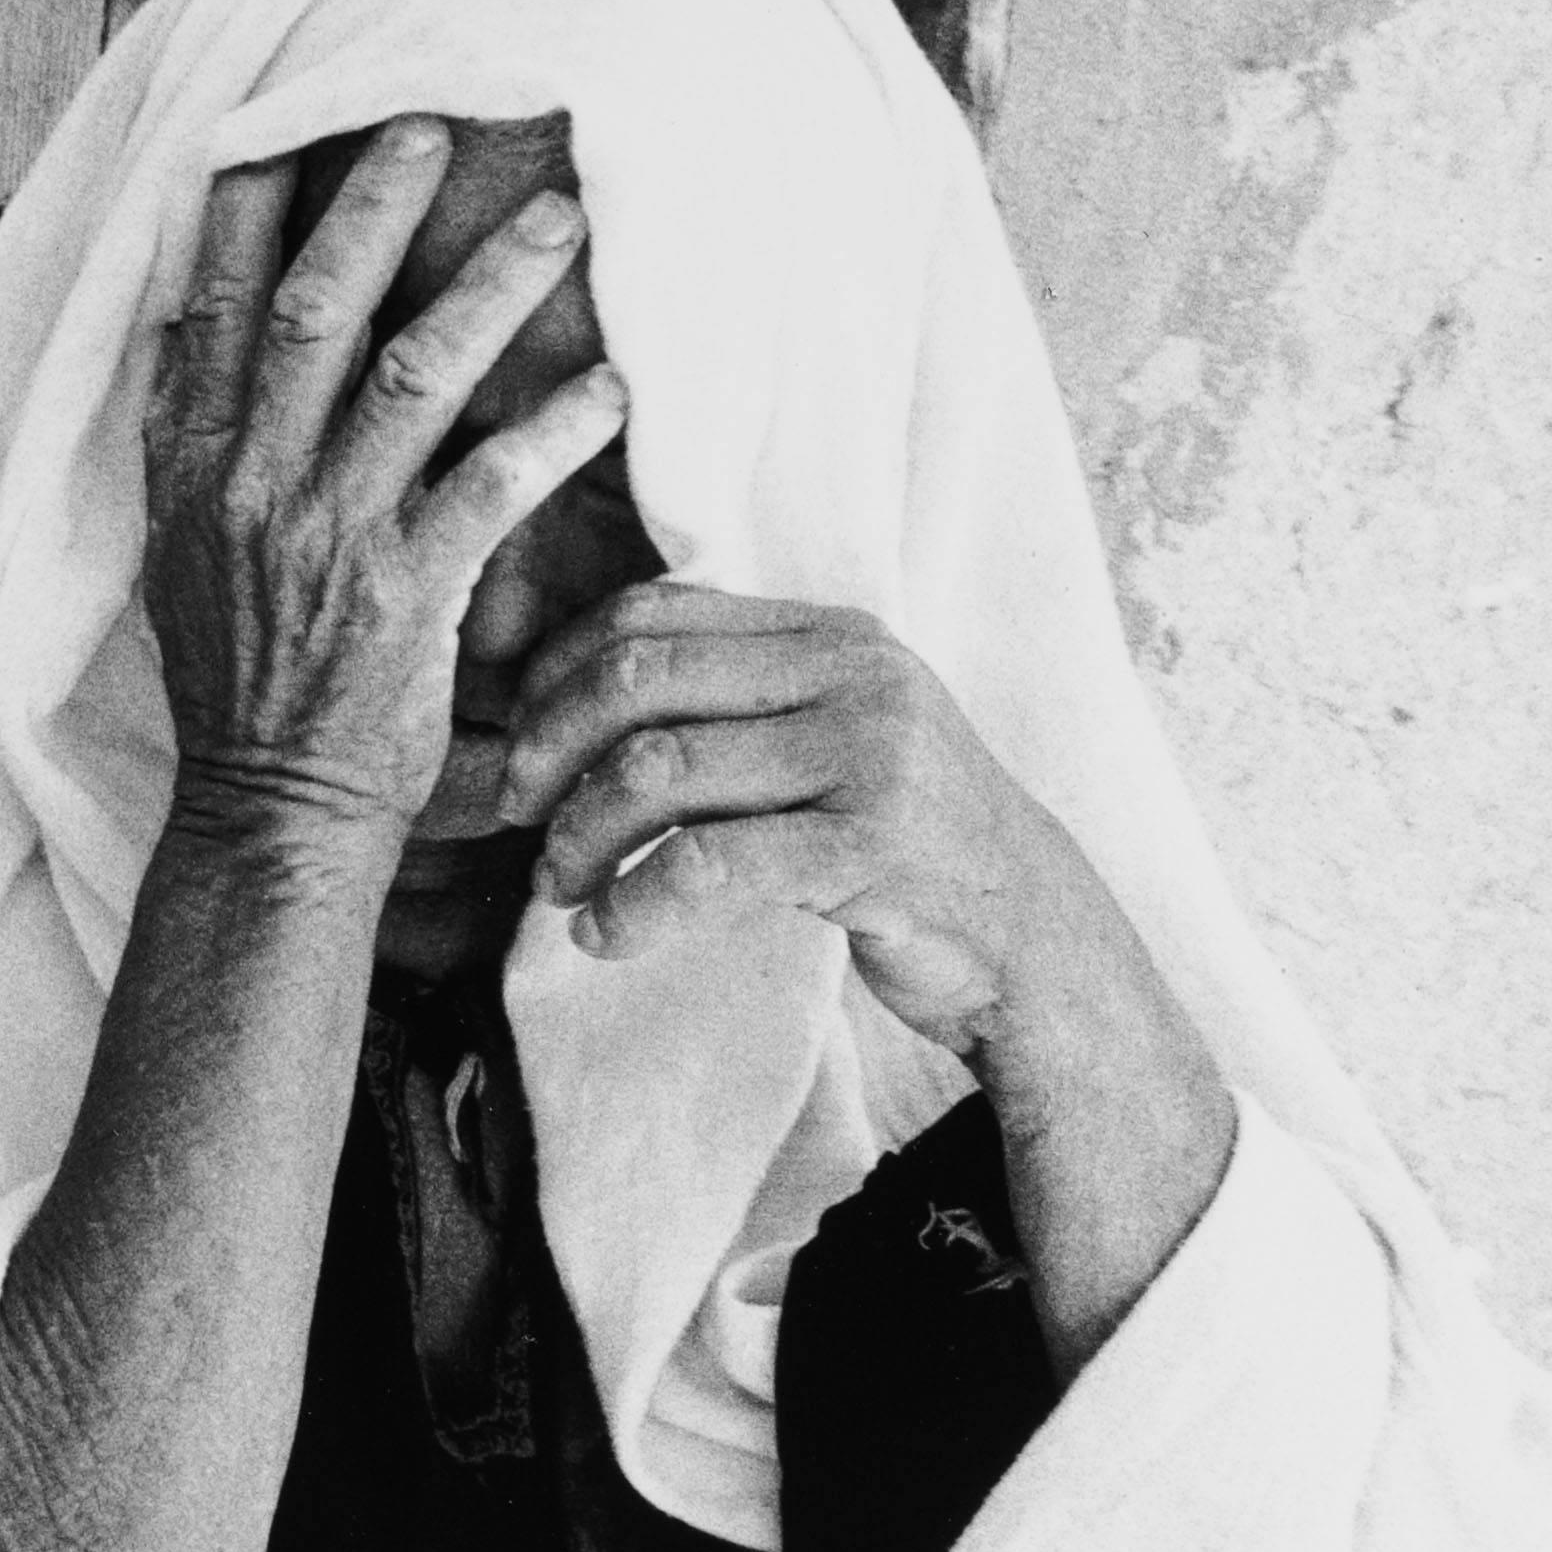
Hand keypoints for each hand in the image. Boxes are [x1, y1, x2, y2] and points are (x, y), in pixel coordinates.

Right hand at [141, 121, 627, 843]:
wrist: (269, 804)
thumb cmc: (238, 676)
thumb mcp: (176, 548)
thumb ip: (191, 439)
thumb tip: (186, 331)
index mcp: (189, 464)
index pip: (210, 303)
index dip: (245, 206)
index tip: (285, 120)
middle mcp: (248, 483)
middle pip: (313, 312)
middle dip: (373, 209)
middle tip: (432, 123)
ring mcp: (326, 535)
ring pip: (414, 378)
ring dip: (492, 287)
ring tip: (560, 216)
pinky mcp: (405, 594)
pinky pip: (492, 488)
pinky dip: (556, 428)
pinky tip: (616, 381)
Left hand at [501, 582, 1161, 1060]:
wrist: (1033, 939)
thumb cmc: (899, 844)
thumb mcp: (827, 738)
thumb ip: (729, 703)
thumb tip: (557, 703)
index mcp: (829, 633)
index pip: (651, 612)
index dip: (557, 674)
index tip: (518, 743)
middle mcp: (853, 676)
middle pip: (638, 679)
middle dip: (549, 750)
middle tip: (518, 818)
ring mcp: (869, 758)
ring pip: (659, 770)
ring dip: (580, 836)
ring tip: (558, 886)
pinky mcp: (871, 851)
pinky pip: (707, 865)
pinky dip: (632, 905)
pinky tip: (604, 935)